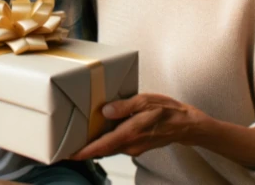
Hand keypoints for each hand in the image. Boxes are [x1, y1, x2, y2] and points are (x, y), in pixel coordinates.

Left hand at [72, 93, 207, 159]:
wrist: (186, 125)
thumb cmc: (167, 110)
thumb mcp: (145, 101)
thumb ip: (124, 106)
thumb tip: (105, 111)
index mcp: (130, 133)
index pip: (102, 146)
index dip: (84, 152)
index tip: (70, 154)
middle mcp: (130, 144)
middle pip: (102, 150)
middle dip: (85, 150)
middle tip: (68, 146)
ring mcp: (134, 147)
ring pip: (109, 148)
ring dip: (95, 146)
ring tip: (80, 139)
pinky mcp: (137, 145)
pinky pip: (117, 145)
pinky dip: (106, 142)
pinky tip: (100, 133)